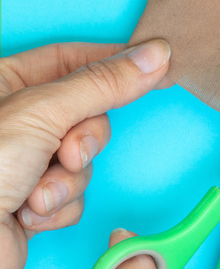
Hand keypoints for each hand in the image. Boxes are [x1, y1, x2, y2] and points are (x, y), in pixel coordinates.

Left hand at [0, 40, 170, 268]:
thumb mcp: (43, 113)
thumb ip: (102, 83)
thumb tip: (153, 56)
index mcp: (3, 82)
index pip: (71, 57)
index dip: (114, 63)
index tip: (156, 65)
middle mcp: (13, 120)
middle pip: (87, 114)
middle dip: (84, 142)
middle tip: (68, 154)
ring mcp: (24, 161)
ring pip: (83, 159)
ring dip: (69, 180)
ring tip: (36, 193)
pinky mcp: (32, 199)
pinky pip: (74, 194)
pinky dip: (60, 206)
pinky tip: (29, 213)